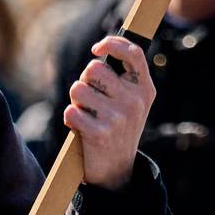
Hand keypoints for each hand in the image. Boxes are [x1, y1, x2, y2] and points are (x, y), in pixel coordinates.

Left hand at [64, 35, 156, 189]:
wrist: (117, 171)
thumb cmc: (119, 127)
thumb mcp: (132, 102)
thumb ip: (122, 77)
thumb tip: (100, 50)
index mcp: (144, 89)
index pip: (132, 53)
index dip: (112, 43)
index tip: (95, 48)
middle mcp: (134, 101)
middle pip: (94, 68)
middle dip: (86, 81)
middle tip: (92, 100)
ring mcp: (118, 118)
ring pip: (78, 89)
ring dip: (76, 101)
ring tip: (87, 114)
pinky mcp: (100, 133)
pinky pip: (71, 112)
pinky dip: (71, 119)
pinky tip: (81, 129)